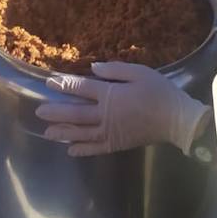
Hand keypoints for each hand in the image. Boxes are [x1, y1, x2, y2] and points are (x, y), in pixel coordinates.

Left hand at [36, 61, 209, 156]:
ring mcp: (110, 132)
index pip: (82, 89)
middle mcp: (106, 115)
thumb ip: (115, 70)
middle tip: (39, 111)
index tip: (50, 83)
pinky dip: (82, 149)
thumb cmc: (159, 92)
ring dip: (63, 132)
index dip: (65, 85)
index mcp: (111, 94)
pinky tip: (70, 150)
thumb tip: (93, 68)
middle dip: (57, 111)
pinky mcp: (117, 144)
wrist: (177, 119)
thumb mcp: (140, 72)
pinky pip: (96, 148)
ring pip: (81, 133)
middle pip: (76, 113)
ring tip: (47, 132)